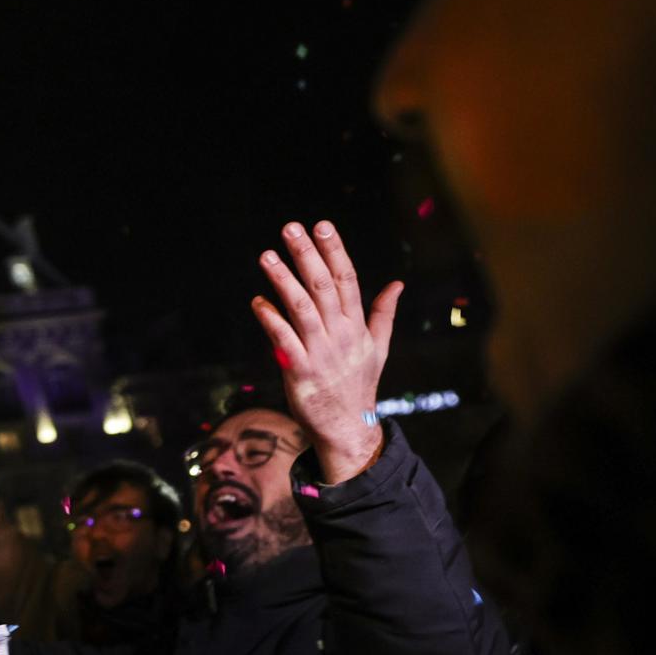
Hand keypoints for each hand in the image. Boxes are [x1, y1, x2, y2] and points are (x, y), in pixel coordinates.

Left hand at [250, 220, 401, 482]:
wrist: (347, 429)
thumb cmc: (358, 385)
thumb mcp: (378, 348)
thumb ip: (383, 313)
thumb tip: (397, 283)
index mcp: (357, 325)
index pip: (346, 279)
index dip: (334, 251)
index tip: (322, 225)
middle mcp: (340, 334)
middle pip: (322, 286)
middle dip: (307, 255)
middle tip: (291, 228)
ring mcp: (320, 352)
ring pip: (301, 308)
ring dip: (283, 280)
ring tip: (267, 255)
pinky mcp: (300, 371)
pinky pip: (283, 340)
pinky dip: (270, 319)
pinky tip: (258, 301)